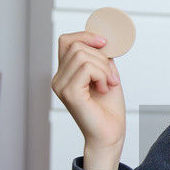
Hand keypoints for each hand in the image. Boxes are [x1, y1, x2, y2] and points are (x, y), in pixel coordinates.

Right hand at [52, 32, 125, 169]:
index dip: (85, 36)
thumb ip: (101, 58)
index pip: (66, 41)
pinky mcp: (69, 92)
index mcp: (65, 73)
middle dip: (101, 57)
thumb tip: (103, 39)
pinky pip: (86, 68)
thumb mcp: (106, 74)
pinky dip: (102, 75)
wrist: (109, 134)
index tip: (104, 43)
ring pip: (82, 55)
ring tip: (108, 84)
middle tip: (111, 77)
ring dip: (103, 68)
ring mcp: (61, 85)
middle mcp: (58, 79)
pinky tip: (104, 88)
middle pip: (77, 46)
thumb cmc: (108, 109)